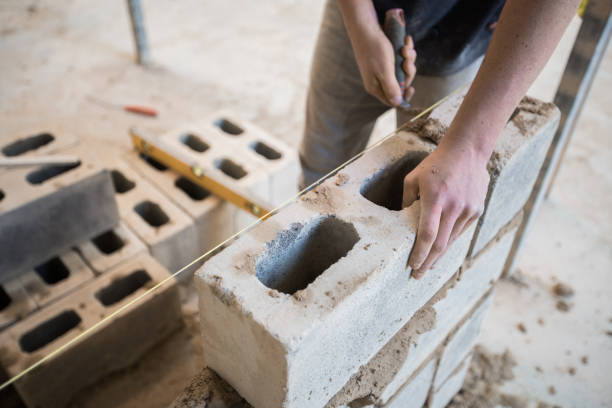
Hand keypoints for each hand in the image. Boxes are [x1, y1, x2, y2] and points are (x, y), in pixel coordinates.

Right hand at [350, 27, 415, 105]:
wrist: (365, 27)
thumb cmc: (374, 49)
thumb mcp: (385, 71)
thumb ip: (391, 88)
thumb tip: (397, 103)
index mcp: (376, 87)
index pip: (392, 100)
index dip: (404, 96)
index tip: (412, 88)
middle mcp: (379, 79)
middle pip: (401, 83)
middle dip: (408, 70)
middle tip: (407, 59)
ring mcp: (383, 67)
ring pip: (403, 69)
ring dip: (408, 58)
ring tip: (405, 47)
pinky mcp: (386, 57)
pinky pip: (401, 58)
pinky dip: (406, 50)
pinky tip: (406, 41)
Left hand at [402, 138, 489, 278]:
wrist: (467, 152)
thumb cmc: (435, 165)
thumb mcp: (412, 179)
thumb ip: (406, 201)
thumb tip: (401, 222)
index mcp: (434, 198)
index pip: (427, 234)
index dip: (419, 253)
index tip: (412, 265)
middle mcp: (453, 207)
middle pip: (440, 244)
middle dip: (427, 263)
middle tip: (417, 275)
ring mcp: (467, 210)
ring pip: (451, 241)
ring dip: (438, 256)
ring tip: (427, 266)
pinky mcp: (476, 210)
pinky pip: (460, 231)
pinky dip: (449, 242)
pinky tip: (441, 250)